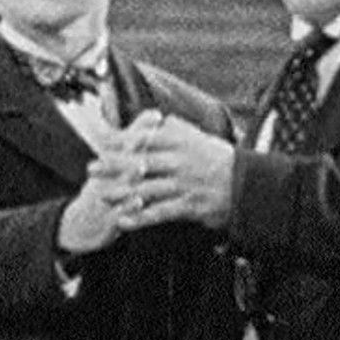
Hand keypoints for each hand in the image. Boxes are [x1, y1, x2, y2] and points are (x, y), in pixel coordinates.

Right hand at [57, 110, 163, 252]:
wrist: (82, 226)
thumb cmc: (107, 191)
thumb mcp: (116, 168)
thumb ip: (135, 145)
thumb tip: (154, 119)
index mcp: (113, 163)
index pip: (128, 141)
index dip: (141, 129)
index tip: (157, 114)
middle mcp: (108, 177)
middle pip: (122, 158)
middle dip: (134, 146)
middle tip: (146, 135)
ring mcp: (107, 197)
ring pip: (120, 184)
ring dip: (130, 175)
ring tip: (141, 167)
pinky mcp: (108, 218)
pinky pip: (118, 212)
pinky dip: (128, 208)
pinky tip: (139, 203)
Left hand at [112, 115, 235, 230]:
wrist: (246, 183)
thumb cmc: (220, 160)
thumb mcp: (200, 137)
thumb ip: (177, 129)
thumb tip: (158, 119)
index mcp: (181, 142)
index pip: (145, 139)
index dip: (121, 141)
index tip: (102, 142)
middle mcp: (179, 162)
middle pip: (140, 163)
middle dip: (113, 167)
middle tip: (92, 169)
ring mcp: (183, 184)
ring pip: (146, 189)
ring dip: (121, 193)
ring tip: (102, 196)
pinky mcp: (188, 206)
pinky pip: (159, 212)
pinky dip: (140, 218)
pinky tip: (123, 221)